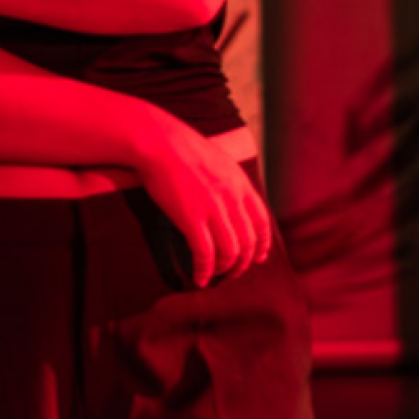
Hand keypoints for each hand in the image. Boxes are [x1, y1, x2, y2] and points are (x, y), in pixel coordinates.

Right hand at [135, 119, 271, 286]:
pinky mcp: (191, 218)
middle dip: (243, 262)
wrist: (157, 140)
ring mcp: (213, 208)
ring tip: (216, 276)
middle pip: (248, 241)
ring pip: (230, 252)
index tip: (257, 257)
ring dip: (225, 269)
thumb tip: (230, 200)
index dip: (261, 244)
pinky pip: (205, 254)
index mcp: (240, 182)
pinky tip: (198, 277)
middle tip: (233, 272)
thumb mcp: (216, 160)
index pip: (262, 221)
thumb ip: (228, 181)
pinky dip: (204, 270)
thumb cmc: (179, 147)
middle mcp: (232, 197)